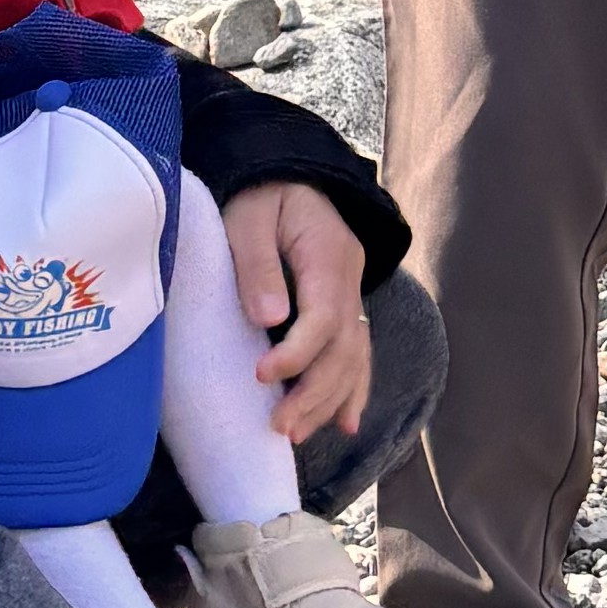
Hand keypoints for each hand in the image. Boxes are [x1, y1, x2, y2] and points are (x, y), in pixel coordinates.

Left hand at [219, 177, 372, 452]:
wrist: (282, 173)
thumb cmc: (258, 195)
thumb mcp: (248, 218)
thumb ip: (256, 264)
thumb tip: (268, 318)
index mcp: (329, 254)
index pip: (324, 316)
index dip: (297, 353)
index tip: (261, 376)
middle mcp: (350, 278)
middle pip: (345, 347)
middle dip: (314, 392)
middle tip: (279, 427)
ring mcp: (353, 293)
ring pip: (354, 357)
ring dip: (329, 400)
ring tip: (297, 434)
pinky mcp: (345, 305)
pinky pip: (358, 353)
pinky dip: (353, 390)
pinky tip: (346, 423)